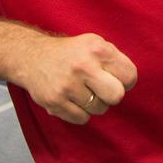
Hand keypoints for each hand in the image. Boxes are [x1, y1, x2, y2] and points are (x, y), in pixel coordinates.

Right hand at [12, 33, 137, 125]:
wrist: (32, 57)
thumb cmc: (72, 53)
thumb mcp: (95, 43)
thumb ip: (114, 59)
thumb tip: (130, 82)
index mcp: (97, 49)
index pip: (129, 75)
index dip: (126, 81)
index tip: (117, 79)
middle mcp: (83, 66)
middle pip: (116, 96)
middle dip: (112, 95)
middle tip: (102, 88)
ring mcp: (67, 85)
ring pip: (99, 109)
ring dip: (94, 103)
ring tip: (83, 90)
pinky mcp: (54, 102)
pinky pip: (82, 119)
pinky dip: (80, 112)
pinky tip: (72, 99)